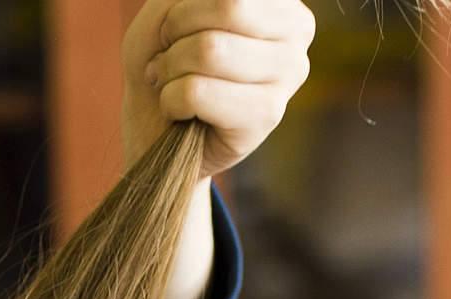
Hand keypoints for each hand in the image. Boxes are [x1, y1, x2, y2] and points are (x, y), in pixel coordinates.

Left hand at [121, 0, 315, 179]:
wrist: (152, 133)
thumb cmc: (162, 62)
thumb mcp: (168, 9)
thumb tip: (225, 1)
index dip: (186, 6)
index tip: (174, 27)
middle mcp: (297, 29)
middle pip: (228, 7)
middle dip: (176, 31)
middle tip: (165, 56)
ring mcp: (289, 72)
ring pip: (211, 49)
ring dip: (170, 69)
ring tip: (168, 83)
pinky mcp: (267, 114)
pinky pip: (198, 91)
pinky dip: (170, 100)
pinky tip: (178, 111)